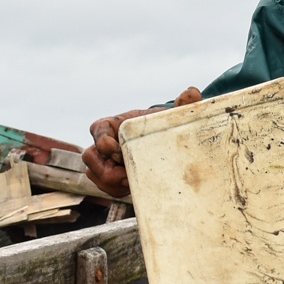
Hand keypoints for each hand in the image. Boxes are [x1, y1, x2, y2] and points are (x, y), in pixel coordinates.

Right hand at [83, 87, 201, 197]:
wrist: (159, 144)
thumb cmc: (159, 127)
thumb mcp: (170, 117)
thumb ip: (181, 105)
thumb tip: (192, 93)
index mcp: (113, 125)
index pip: (97, 129)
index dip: (101, 139)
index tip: (113, 148)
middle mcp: (103, 143)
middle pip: (91, 157)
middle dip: (107, 169)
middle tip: (128, 176)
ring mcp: (103, 162)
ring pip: (95, 175)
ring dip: (112, 183)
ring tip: (133, 183)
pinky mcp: (108, 178)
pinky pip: (105, 188)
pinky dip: (117, 191)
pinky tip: (134, 188)